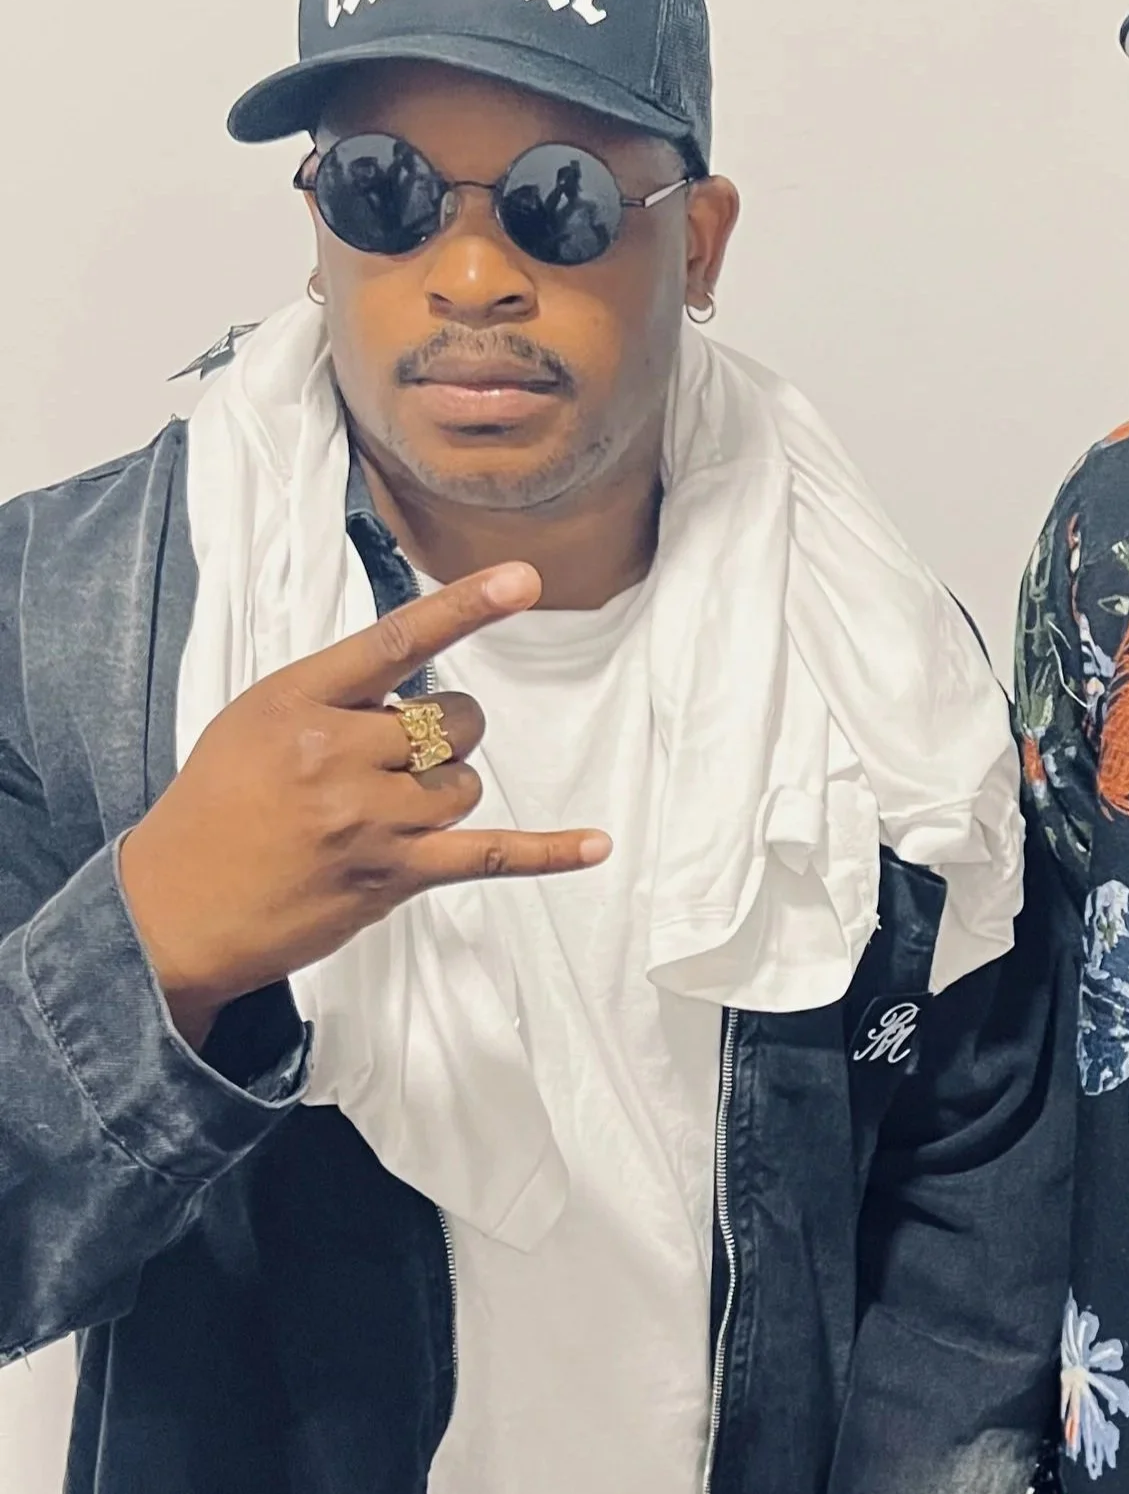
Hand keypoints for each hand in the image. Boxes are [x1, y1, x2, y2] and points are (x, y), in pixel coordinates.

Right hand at [120, 564, 609, 1046]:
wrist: (168, 914)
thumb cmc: (215, 808)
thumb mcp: (254, 723)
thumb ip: (335, 696)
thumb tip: (419, 694)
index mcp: (298, 700)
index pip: (395, 642)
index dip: (465, 607)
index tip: (522, 579)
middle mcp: (335, 752)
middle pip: (453, 721)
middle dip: (444, 736)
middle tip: (393, 763)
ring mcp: (367, 818)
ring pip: (466, 783)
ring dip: (443, 795)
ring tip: (383, 815)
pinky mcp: (393, 875)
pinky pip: (491, 855)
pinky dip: (549, 852)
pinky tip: (595, 845)